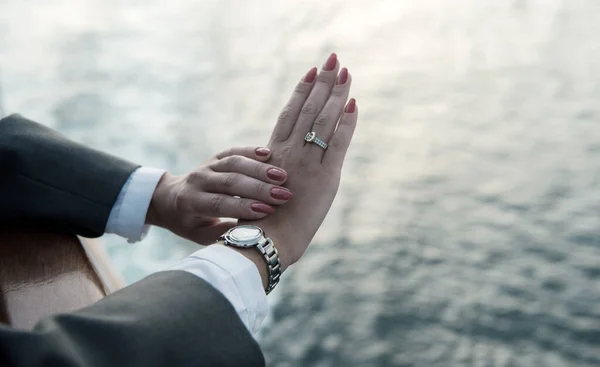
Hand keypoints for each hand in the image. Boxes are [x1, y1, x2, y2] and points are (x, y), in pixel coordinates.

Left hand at [146, 146, 292, 243]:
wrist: (172, 199)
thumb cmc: (191, 223)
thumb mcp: (200, 235)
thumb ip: (223, 234)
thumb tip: (252, 235)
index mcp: (190, 202)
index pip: (219, 203)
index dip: (244, 206)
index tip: (269, 210)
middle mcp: (197, 180)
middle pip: (230, 181)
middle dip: (259, 188)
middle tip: (284, 194)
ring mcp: (207, 165)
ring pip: (234, 163)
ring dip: (260, 169)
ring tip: (282, 176)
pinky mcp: (216, 156)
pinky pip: (234, 151)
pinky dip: (252, 151)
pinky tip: (270, 154)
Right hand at [238, 53, 357, 278]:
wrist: (266, 241)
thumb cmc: (259, 221)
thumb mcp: (261, 189)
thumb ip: (271, 173)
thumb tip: (277, 169)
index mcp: (273, 154)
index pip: (290, 113)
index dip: (301, 90)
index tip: (311, 71)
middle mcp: (290, 152)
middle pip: (308, 109)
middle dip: (322, 82)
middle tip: (333, 60)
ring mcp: (308, 163)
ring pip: (324, 120)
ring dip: (336, 94)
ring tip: (345, 73)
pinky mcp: (326, 178)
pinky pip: (339, 143)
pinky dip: (347, 122)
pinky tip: (354, 103)